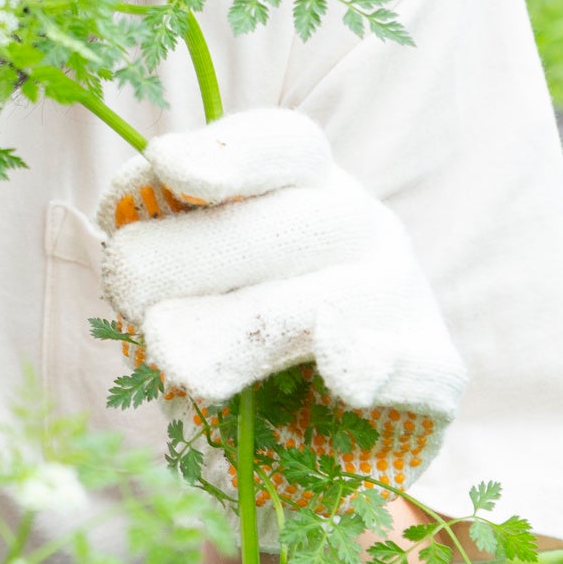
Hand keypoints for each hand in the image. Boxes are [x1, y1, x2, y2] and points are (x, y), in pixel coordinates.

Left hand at [99, 107, 466, 438]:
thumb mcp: (186, 265)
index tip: (167, 164)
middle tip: (129, 294)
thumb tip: (130, 239)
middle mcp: (359, 226)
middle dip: (191, 259)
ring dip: (238, 331)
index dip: (227, 151)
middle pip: (287, 225)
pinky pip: (412, 366)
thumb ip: (162, 239)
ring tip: (172, 358)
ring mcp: (401, 296)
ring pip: (323, 303)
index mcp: (303, 184)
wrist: (312, 419)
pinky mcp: (433, 372)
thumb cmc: (226, 318)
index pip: (282, 144)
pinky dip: (375, 367)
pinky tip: (343, 376)